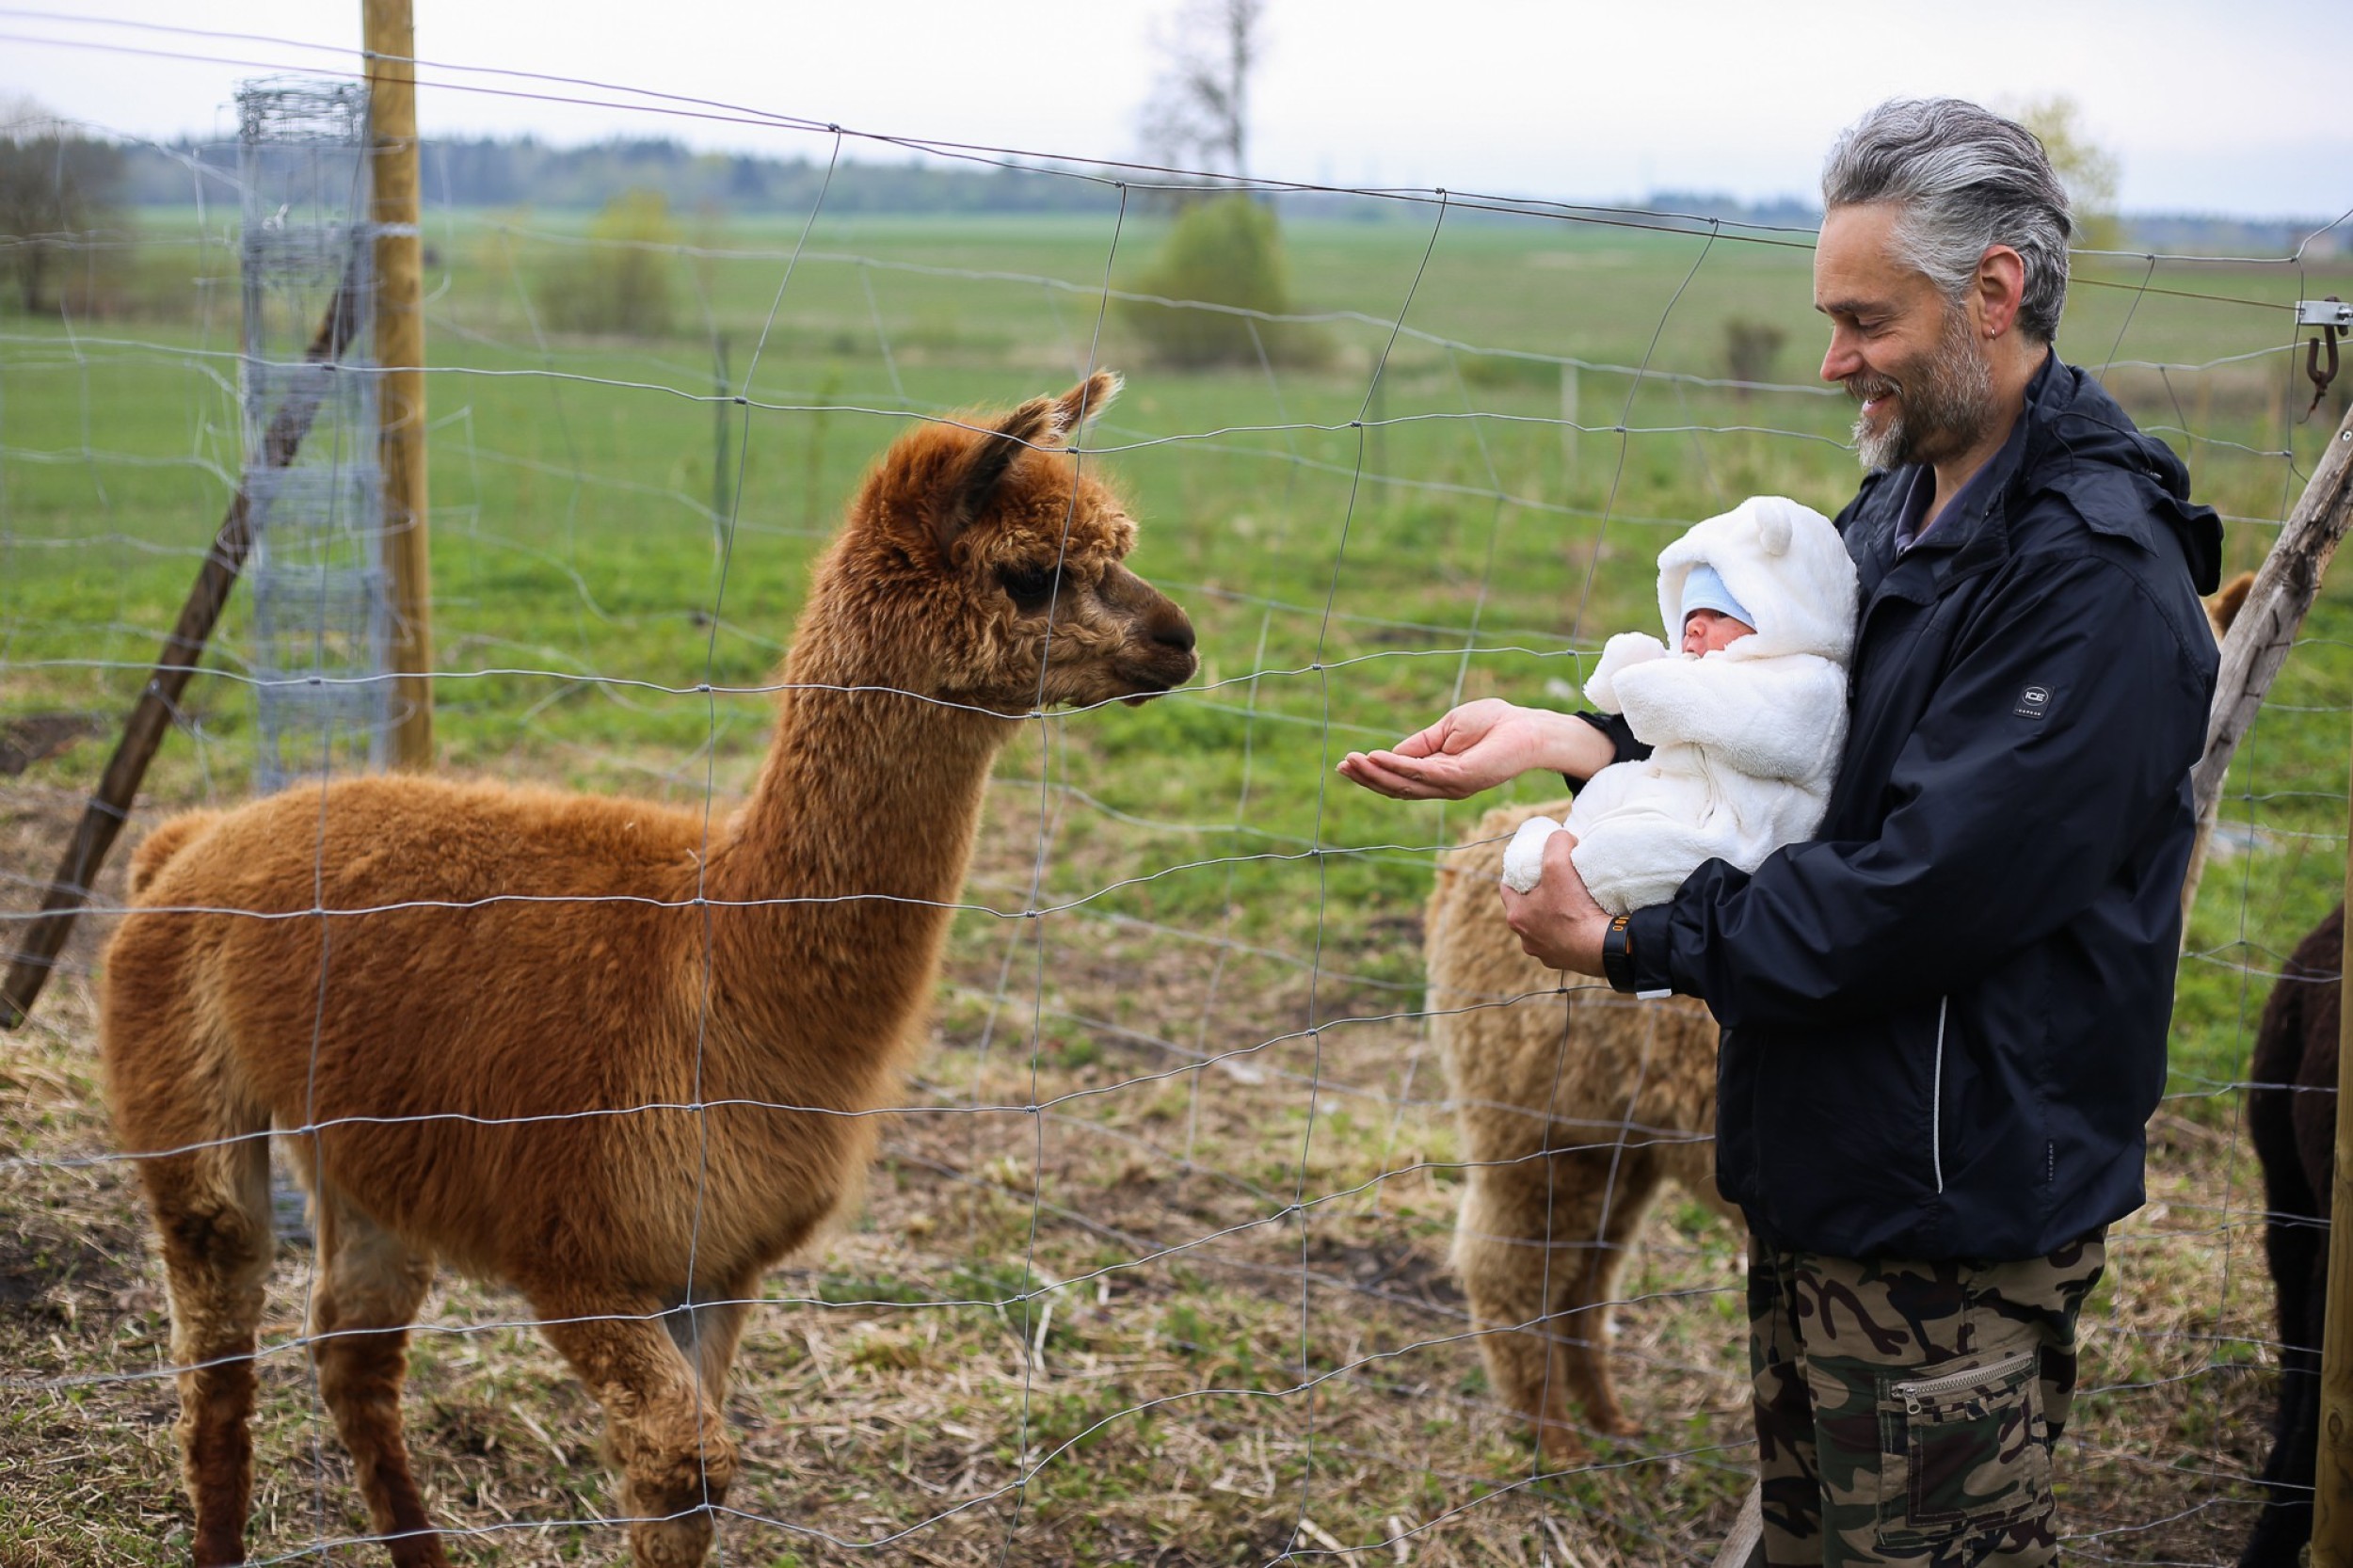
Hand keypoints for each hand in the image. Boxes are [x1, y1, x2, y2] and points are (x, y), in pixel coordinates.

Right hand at [1337, 700, 1607, 800]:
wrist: (1528, 727)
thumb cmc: (1495, 723)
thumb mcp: (1448, 728)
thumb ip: (1421, 744)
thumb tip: (1390, 754)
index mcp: (1439, 773)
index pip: (1399, 779)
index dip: (1373, 772)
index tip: (1348, 762)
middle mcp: (1442, 785)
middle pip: (1396, 787)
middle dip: (1367, 777)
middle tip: (1342, 767)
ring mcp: (1451, 784)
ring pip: (1404, 785)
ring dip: (1375, 774)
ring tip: (1352, 762)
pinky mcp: (1460, 777)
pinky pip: (1421, 773)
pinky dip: (1397, 767)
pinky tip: (1377, 759)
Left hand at [1499, 829, 1610, 976]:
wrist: (1603, 947)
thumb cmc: (1575, 908)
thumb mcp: (1559, 864)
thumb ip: (1555, 843)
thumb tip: (1559, 837)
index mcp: (1517, 916)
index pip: (1508, 888)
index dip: (1517, 874)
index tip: (1531, 866)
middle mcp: (1526, 938)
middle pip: (1527, 908)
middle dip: (1537, 894)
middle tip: (1554, 880)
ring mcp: (1545, 952)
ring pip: (1544, 927)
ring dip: (1552, 915)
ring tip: (1570, 901)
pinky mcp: (1564, 961)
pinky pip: (1563, 941)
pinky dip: (1569, 931)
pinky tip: (1581, 922)